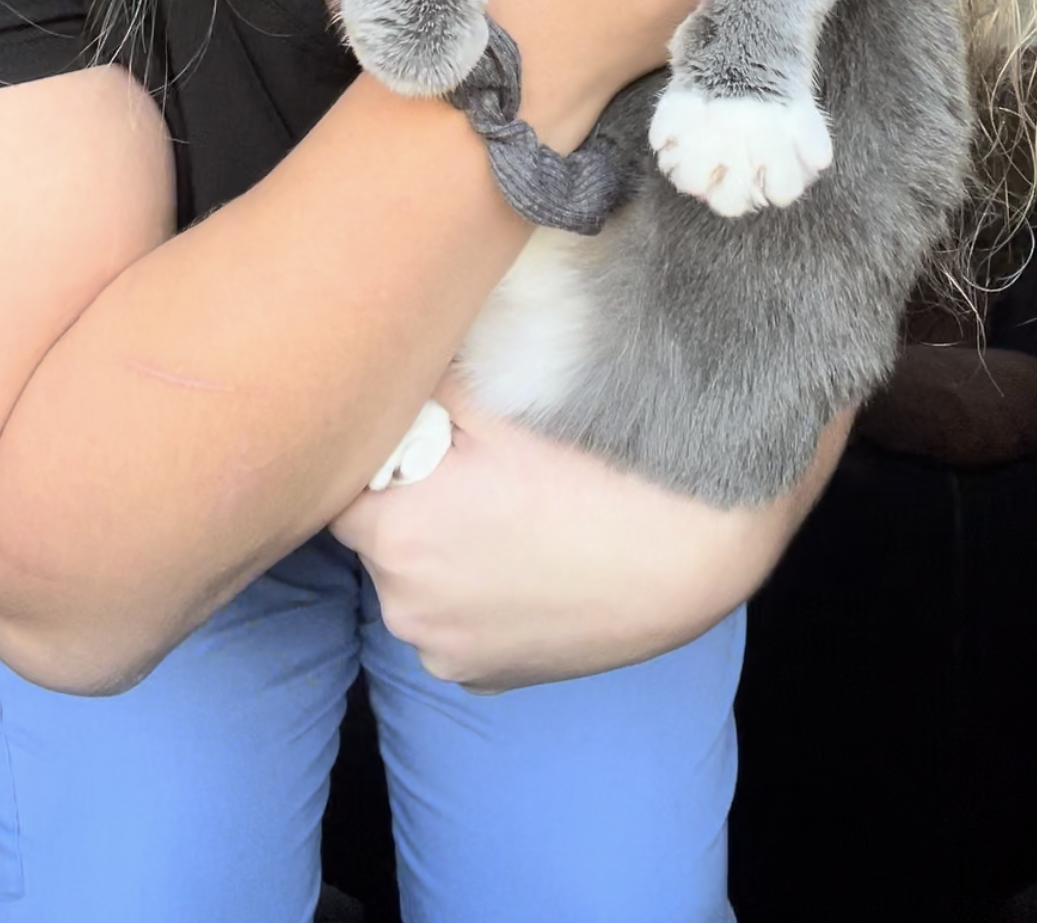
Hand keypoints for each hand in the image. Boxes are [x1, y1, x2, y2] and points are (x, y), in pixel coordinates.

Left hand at [331, 372, 846, 691]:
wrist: (692, 548)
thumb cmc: (595, 464)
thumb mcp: (497, 397)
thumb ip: (419, 382)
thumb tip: (376, 359)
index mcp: (394, 536)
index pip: (344, 481)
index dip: (379, 446)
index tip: (420, 427)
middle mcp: (406, 609)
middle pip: (378, 532)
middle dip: (409, 494)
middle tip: (473, 460)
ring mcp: (450, 652)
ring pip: (417, 579)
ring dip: (440, 546)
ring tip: (509, 506)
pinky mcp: (491, 677)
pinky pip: (458, 620)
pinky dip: (476, 591)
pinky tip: (526, 554)